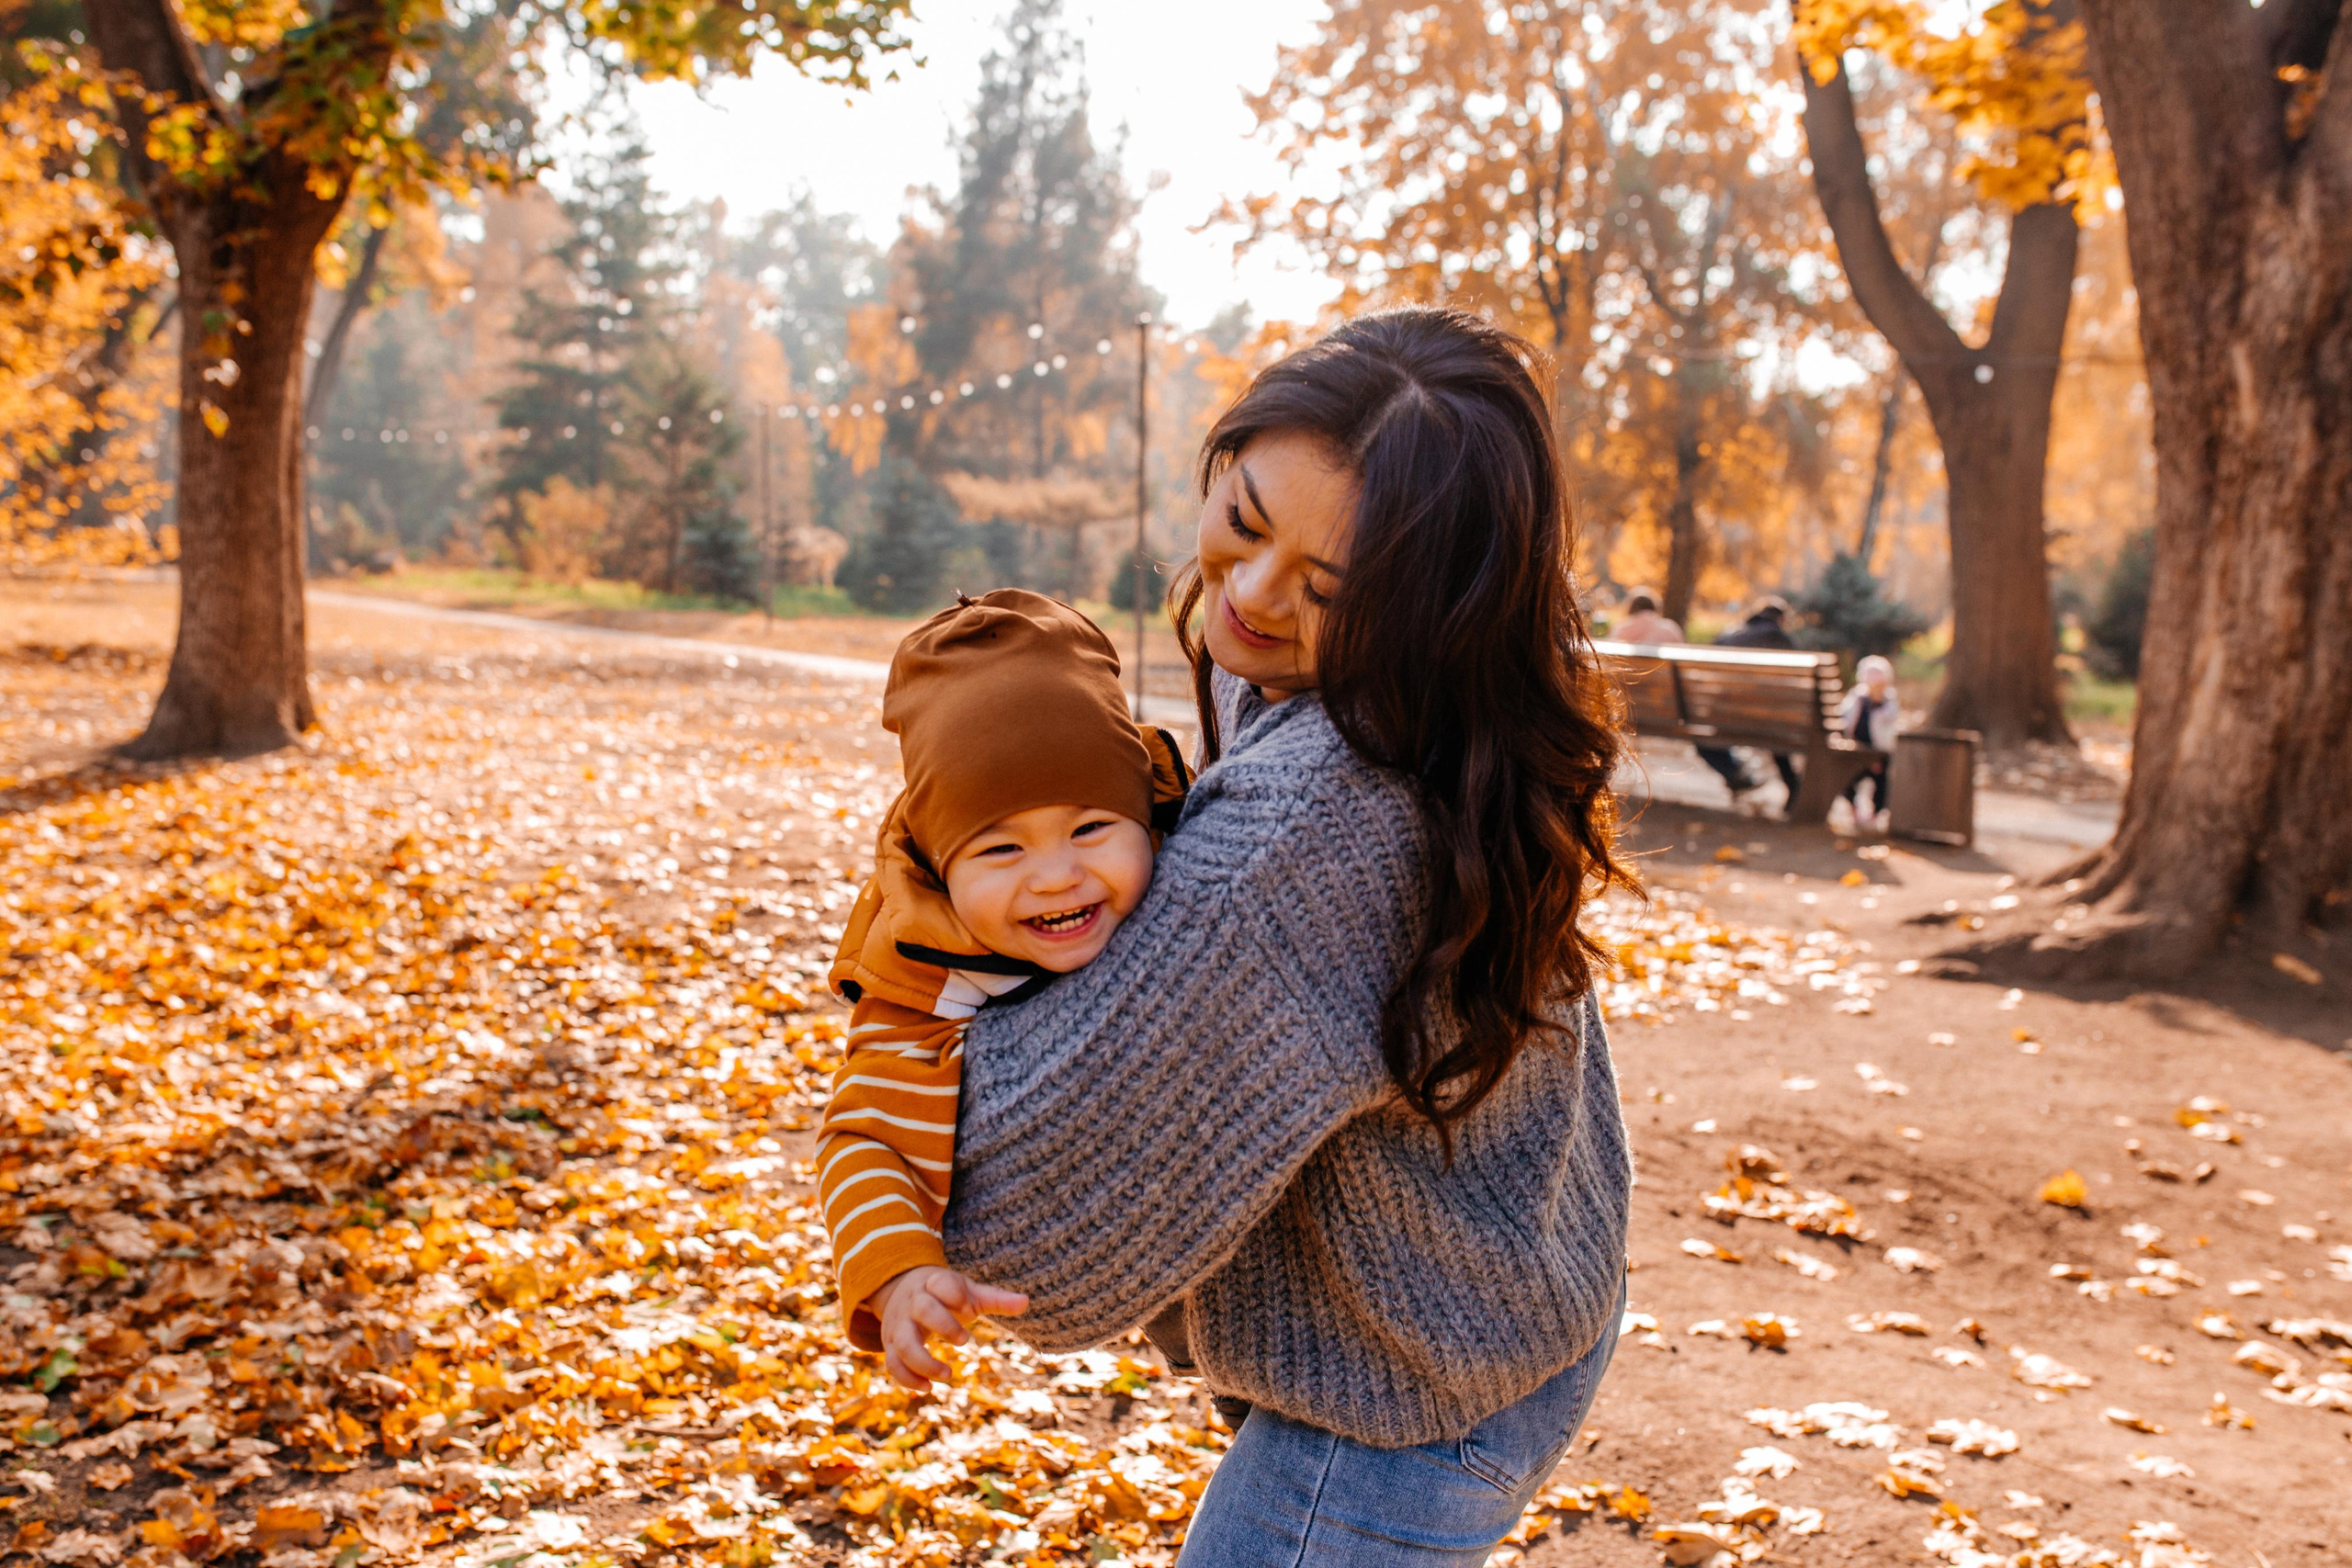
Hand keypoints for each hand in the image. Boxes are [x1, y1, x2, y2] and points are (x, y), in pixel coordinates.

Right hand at [870, 1266, 1028, 1391]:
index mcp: (933, 1284)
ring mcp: (899, 1325)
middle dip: (943, 1324)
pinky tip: (928, 1388)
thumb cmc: (944, 1294)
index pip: (940, 1283)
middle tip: (965, 1340)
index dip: (955, 1295)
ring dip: (924, 1361)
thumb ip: (995, 1298)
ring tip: (947, 1374)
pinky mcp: (891, 1345)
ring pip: (903, 1343)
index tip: (971, 1310)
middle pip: (922, 1310)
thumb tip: (1026, 1302)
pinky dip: (907, 1379)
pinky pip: (892, 1364)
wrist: (901, 1290)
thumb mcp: (968, 1292)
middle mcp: (913, 1303)